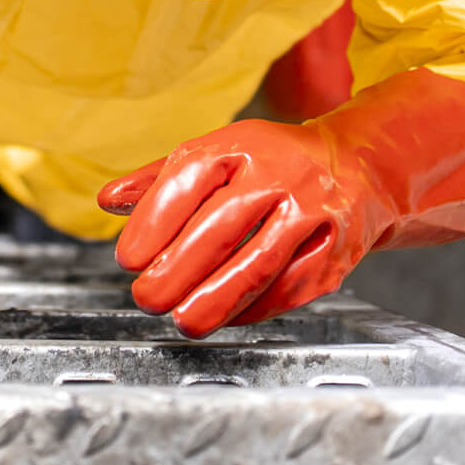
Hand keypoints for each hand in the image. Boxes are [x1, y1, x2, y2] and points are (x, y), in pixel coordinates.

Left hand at [98, 70, 464, 336]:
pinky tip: (226, 316)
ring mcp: (311, 211)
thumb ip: (160, 178)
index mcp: (242, 144)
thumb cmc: (273, 161)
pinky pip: (290, 287)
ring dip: (215, 298)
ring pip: (258, 261)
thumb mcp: (219, 153)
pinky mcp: (335, 251)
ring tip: (181, 320)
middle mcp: (279, 172)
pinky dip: (253, 308)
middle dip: (177, 269)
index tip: (128, 256)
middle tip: (146, 297)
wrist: (356, 165)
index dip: (154, 219)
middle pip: (222, 225)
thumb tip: (108, 200)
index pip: (190, 175)